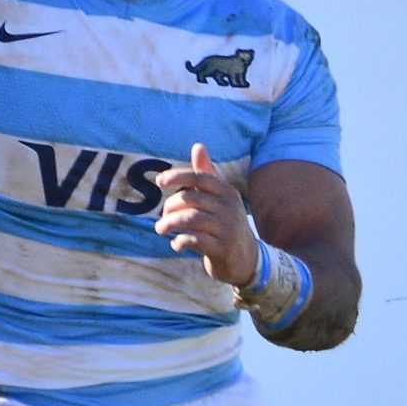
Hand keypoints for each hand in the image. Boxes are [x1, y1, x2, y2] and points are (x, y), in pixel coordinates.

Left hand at [154, 142, 260, 287]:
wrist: (246, 259)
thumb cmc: (225, 224)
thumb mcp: (220, 199)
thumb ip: (207, 174)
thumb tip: (198, 146)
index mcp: (228, 193)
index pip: (200, 177)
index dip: (178, 176)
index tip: (160, 181)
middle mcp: (230, 208)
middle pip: (190, 198)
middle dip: (170, 207)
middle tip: (162, 218)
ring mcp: (228, 229)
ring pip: (190, 219)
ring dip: (169, 224)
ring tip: (161, 229)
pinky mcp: (223, 249)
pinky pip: (195, 240)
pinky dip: (180, 241)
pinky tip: (176, 244)